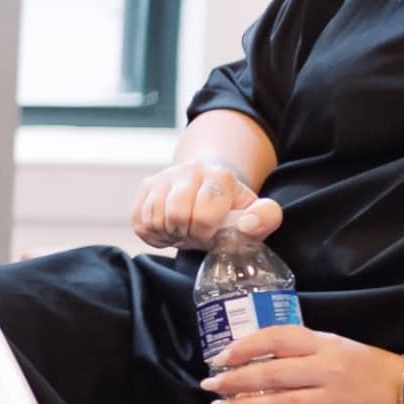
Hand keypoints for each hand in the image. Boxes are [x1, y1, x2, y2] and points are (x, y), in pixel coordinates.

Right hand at [132, 158, 283, 251]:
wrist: (207, 187)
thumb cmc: (230, 208)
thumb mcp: (253, 213)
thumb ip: (264, 218)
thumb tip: (248, 224)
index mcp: (219, 176)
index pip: (203, 215)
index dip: (206, 232)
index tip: (212, 233)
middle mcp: (189, 170)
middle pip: (175, 214)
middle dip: (185, 232)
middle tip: (194, 233)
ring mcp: (164, 177)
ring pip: (153, 217)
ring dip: (168, 232)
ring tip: (181, 230)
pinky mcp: (146, 187)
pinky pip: (139, 220)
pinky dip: (152, 232)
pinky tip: (167, 228)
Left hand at [204, 324, 403, 403]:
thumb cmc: (363, 365)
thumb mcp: (332, 345)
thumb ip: (297, 349)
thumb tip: (250, 356)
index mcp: (322, 344)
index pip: (277, 339)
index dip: (244, 347)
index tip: (219, 357)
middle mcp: (325, 369)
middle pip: (273, 374)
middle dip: (236, 380)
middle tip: (211, 386)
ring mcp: (332, 398)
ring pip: (283, 403)